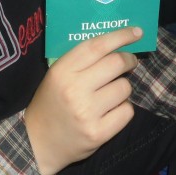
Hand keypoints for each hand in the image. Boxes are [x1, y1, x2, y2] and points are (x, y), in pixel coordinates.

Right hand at [24, 27, 140, 174]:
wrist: (38, 142)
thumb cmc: (52, 102)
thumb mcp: (57, 75)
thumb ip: (82, 60)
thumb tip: (118, 45)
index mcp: (62, 70)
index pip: (97, 46)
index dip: (120, 36)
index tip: (136, 32)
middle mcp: (75, 89)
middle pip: (116, 63)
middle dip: (129, 60)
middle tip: (129, 62)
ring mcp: (87, 112)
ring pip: (125, 88)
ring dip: (123, 88)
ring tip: (112, 93)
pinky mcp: (98, 133)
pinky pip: (127, 111)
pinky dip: (123, 109)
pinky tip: (111, 111)